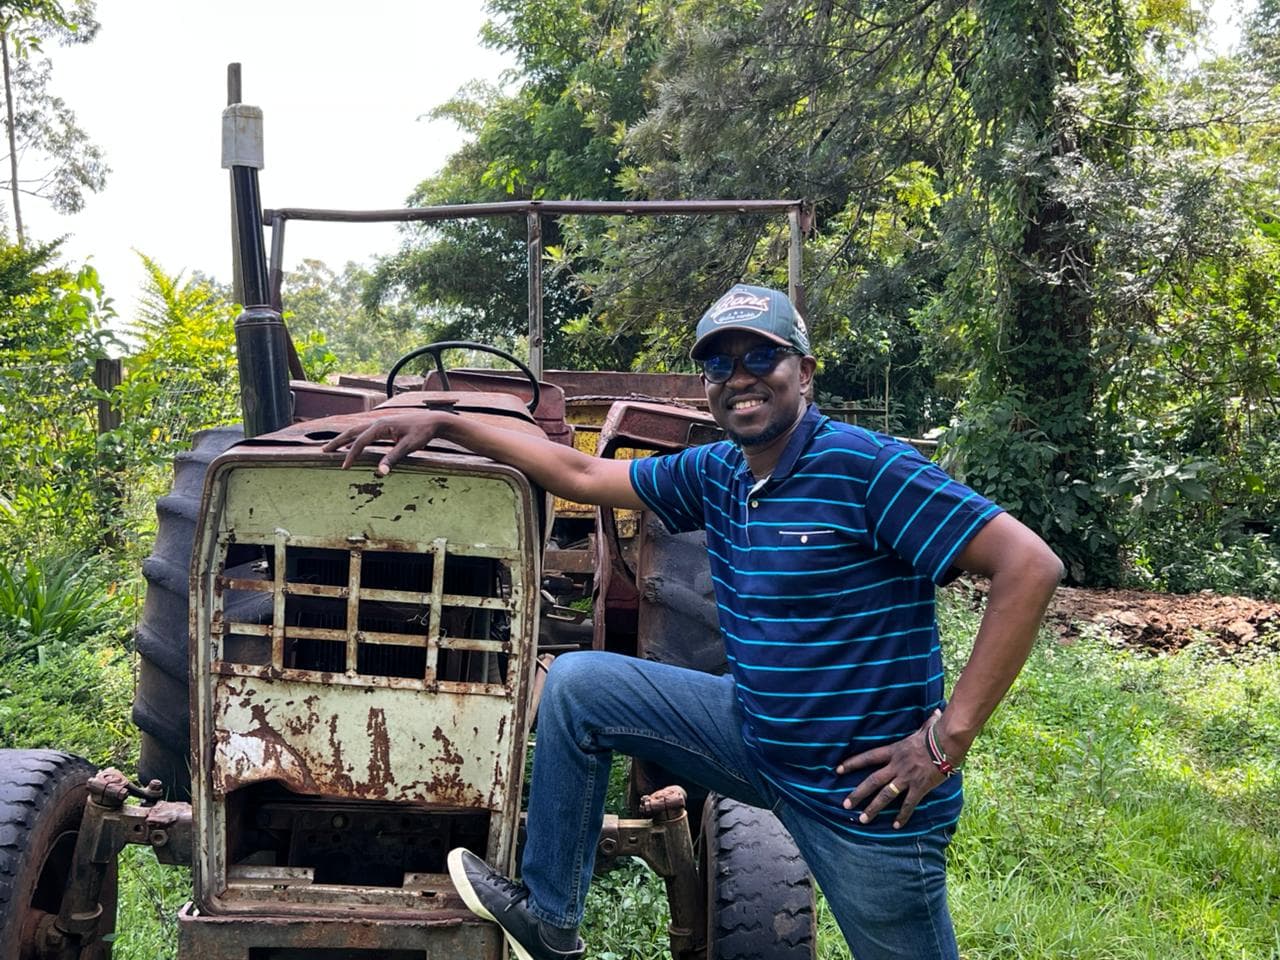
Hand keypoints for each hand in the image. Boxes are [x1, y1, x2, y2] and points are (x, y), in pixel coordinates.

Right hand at [321, 412, 445, 474]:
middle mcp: (377, 422)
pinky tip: (351, 445)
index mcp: (381, 426)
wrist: (433, 421)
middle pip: (352, 432)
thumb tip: (380, 472)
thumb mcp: (408, 446)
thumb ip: (393, 458)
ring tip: (331, 448)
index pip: (360, 441)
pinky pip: (364, 433)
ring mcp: (380, 424)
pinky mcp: (384, 427)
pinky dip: (354, 439)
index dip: (351, 455)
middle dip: (337, 442)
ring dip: (343, 439)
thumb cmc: (422, 432)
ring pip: (357, 431)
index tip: (344, 467)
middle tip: (323, 451)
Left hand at [835, 710, 946, 828]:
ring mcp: (907, 777)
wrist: (947, 743)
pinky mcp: (919, 787)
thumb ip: (925, 724)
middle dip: (857, 794)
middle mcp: (896, 765)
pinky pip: (909, 804)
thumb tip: (936, 712)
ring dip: (873, 808)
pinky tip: (896, 826)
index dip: (852, 763)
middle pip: (872, 781)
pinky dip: (902, 816)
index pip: (868, 757)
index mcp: (894, 751)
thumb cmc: (937, 733)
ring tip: (863, 819)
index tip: (838, 770)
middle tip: (845, 805)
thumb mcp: (925, 728)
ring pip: (886, 795)